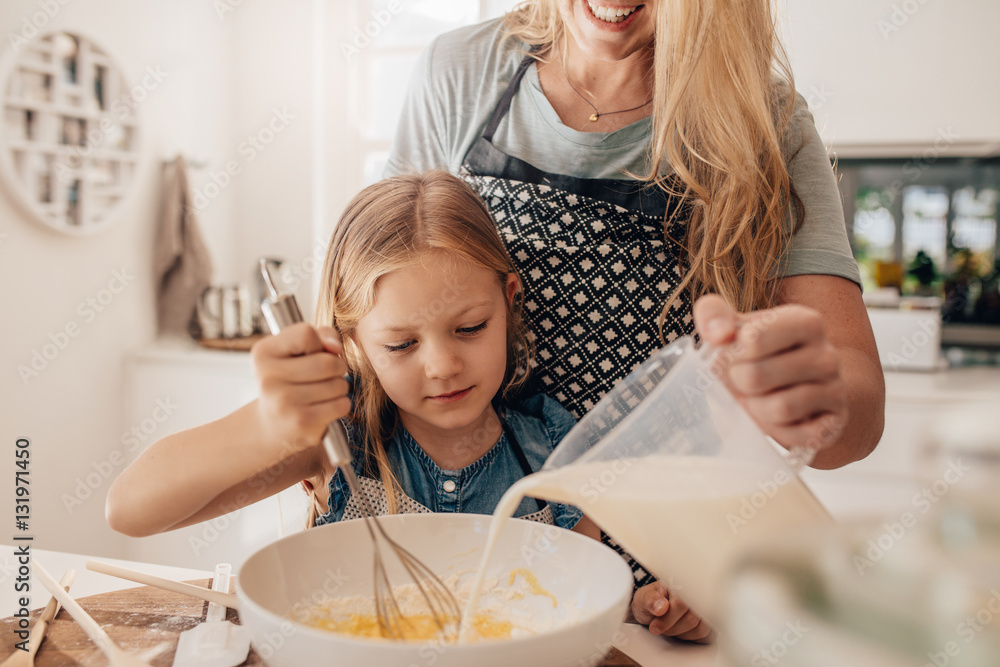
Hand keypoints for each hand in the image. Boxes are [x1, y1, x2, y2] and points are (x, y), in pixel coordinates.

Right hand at [250, 323, 351, 451]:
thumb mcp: (297, 350)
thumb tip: (336, 347)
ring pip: (337, 384)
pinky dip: (342, 404)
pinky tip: (328, 405)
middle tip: (330, 373)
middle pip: (327, 362)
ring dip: (341, 386)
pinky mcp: (300, 422)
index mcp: (264, 352)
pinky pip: (340, 405)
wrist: (272, 423)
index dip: (319, 343)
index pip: (306, 334)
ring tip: (327, 390)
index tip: (314, 354)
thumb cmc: (291, 378)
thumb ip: (321, 336)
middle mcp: (268, 377)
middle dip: (338, 366)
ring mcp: (283, 402)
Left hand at [630, 581, 712, 642]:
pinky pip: (706, 636)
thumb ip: (650, 600)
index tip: (654, 627)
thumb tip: (661, 607)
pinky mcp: (710, 621)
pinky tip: (680, 630)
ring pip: (700, 629)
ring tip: (669, 627)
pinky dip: (690, 638)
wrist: (653, 610)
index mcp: (681, 583)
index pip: (682, 603)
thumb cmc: (650, 601)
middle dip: (671, 627)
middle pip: (692, 619)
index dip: (667, 619)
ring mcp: (706, 607)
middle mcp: (698, 593)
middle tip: (657, 627)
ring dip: (681, 633)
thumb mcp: (643, 598)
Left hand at [693, 294, 846, 456]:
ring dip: (756, 408)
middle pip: (757, 376)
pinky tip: (777, 418)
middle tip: (742, 381)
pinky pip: (798, 435)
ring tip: (758, 399)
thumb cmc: (760, 356)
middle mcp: (827, 355)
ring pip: (780, 408)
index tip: (733, 356)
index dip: (730, 354)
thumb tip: (717, 333)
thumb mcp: (735, 328)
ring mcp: (836, 390)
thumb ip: (714, 315)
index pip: (753, 338)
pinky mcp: (834, 423)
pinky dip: (778, 431)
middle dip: (738, 383)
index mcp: (805, 322)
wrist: (798, 388)